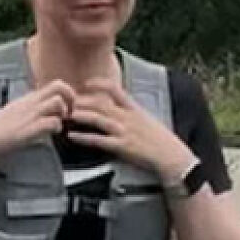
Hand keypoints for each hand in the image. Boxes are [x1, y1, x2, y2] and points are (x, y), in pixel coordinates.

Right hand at [0, 79, 75, 169]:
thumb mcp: (15, 114)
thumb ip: (31, 109)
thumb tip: (47, 110)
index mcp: (27, 99)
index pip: (54, 84)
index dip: (67, 94)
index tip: (67, 109)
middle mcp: (28, 103)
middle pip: (59, 86)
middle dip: (71, 98)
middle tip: (69, 113)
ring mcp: (27, 115)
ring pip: (57, 102)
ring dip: (63, 114)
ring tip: (58, 125)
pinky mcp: (26, 130)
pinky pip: (51, 122)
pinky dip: (56, 128)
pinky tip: (51, 134)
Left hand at [67, 78, 194, 180]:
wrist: (171, 156)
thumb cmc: (162, 141)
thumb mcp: (148, 121)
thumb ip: (134, 114)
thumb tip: (122, 109)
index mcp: (135, 109)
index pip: (115, 90)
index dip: (99, 84)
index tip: (87, 83)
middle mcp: (128, 118)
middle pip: (101, 103)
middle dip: (83, 100)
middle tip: (69, 101)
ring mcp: (124, 132)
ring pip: (98, 119)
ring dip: (80, 115)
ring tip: (68, 114)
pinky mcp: (122, 147)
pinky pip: (98, 140)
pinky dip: (83, 137)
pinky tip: (72, 136)